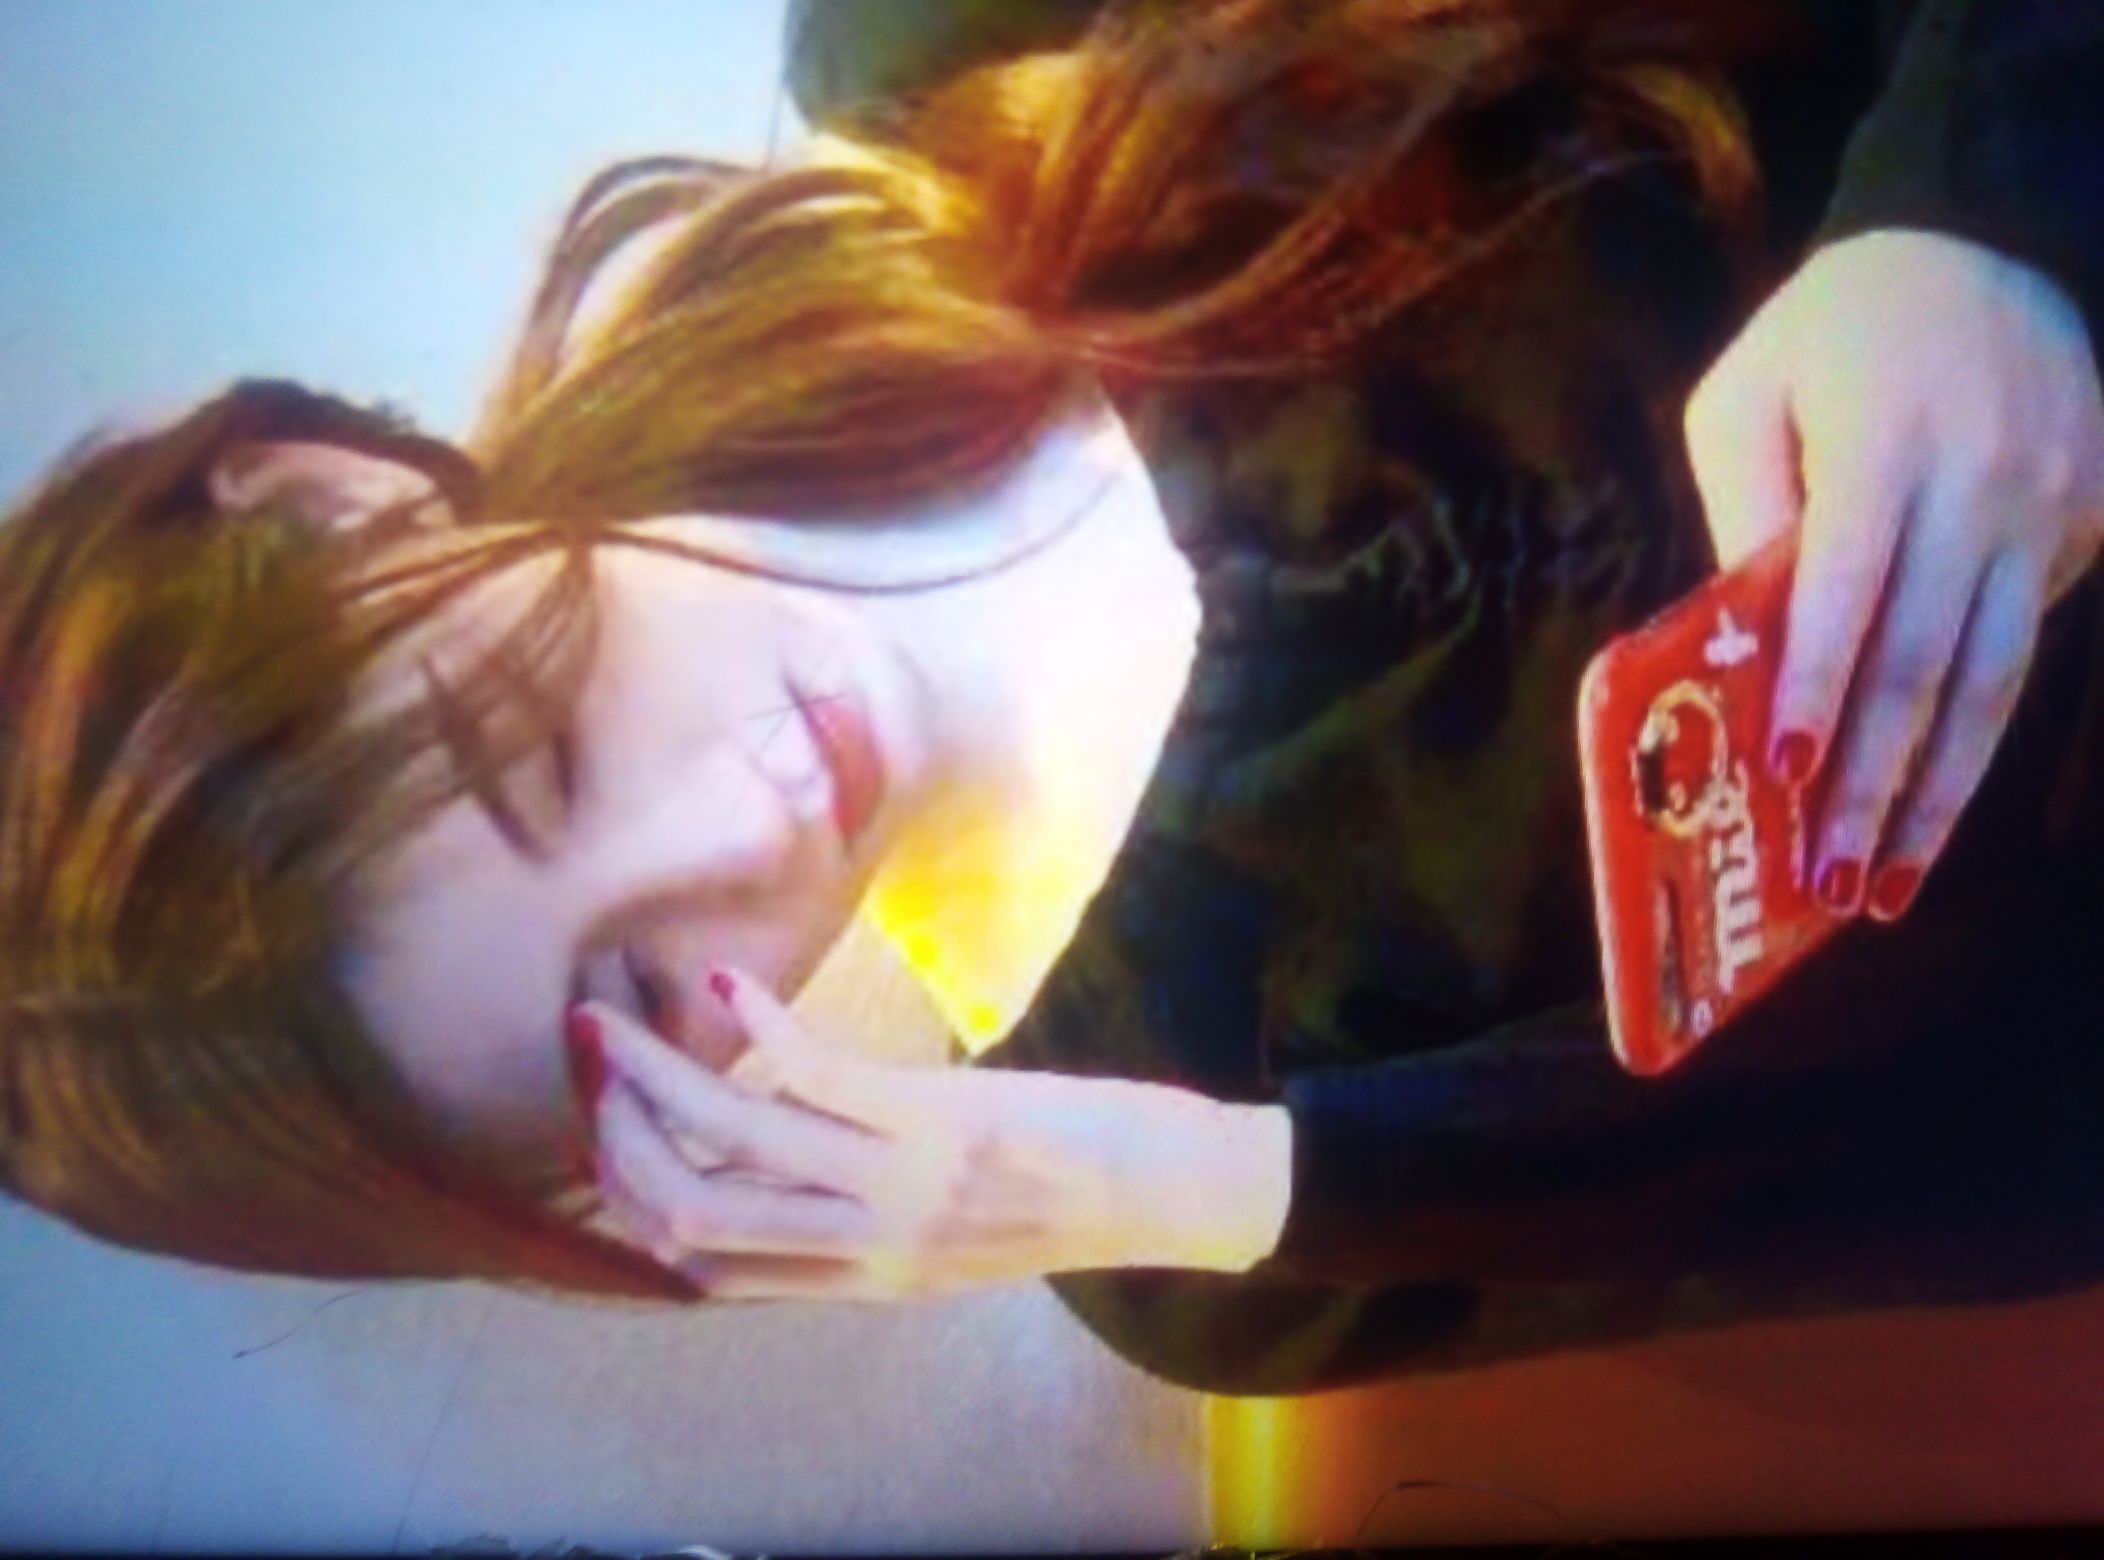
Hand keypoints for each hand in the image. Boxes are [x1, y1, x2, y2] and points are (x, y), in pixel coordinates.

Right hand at [571, 966, 1291, 1299]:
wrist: (1178, 1193)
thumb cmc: (1066, 1192)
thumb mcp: (945, 1230)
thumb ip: (853, 1203)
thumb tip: (765, 1128)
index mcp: (862, 1276)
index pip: (703, 1263)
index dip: (630, 1198)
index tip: (598, 1126)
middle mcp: (867, 1247)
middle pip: (690, 1213)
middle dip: (614, 1140)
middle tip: (583, 1063)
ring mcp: (901, 1188)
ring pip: (733, 1144)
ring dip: (653, 1079)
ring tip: (604, 1022)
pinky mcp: (944, 1124)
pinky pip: (820, 1079)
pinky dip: (759, 1029)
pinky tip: (723, 982)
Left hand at [1685, 229, 2103, 919]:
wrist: (1991, 246)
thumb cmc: (1832, 333)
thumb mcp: (1749, 392)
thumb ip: (1744, 507)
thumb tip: (1740, 644)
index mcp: (1887, 436)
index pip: (1848, 584)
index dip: (1816, 684)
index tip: (1785, 776)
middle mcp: (1984, 479)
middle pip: (1925, 657)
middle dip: (1872, 782)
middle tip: (1829, 882)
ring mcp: (2051, 507)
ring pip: (1994, 679)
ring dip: (1937, 794)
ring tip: (1886, 885)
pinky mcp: (2088, 527)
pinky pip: (2023, 649)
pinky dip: (1975, 739)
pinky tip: (1930, 808)